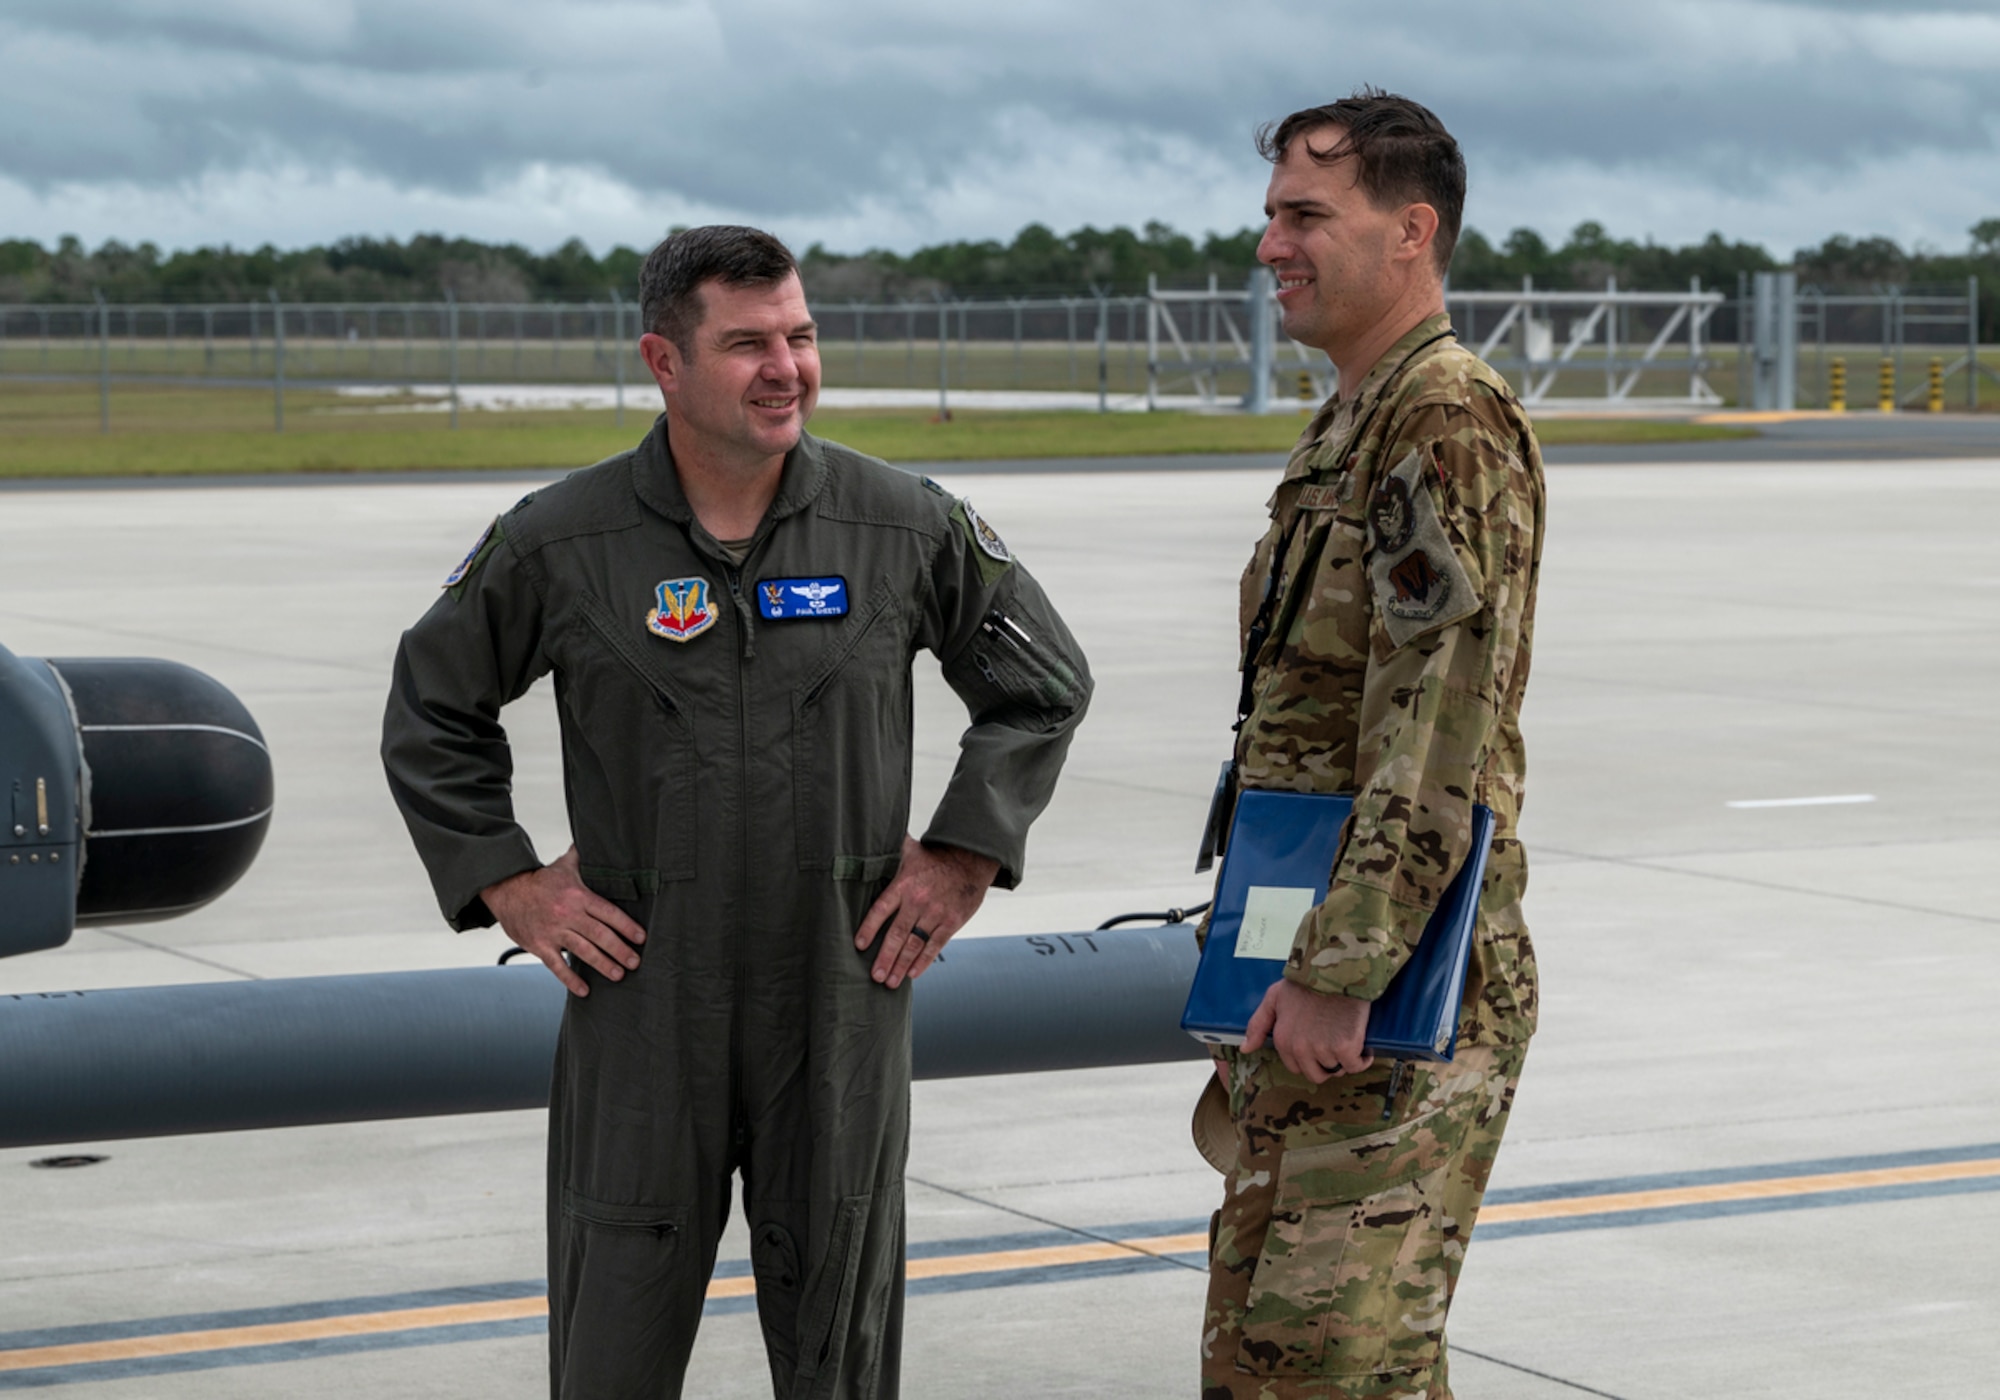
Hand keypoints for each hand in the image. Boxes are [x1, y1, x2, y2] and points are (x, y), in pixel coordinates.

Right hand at [483, 846, 646, 997]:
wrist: (507, 891)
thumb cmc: (541, 881)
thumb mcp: (564, 865)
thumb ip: (584, 857)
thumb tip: (601, 838)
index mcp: (578, 895)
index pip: (608, 912)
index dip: (626, 926)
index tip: (641, 938)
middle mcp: (567, 914)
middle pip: (599, 935)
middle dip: (620, 950)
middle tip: (635, 962)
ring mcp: (553, 932)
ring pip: (583, 951)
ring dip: (603, 965)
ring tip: (619, 975)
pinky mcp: (539, 945)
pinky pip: (557, 966)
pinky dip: (570, 979)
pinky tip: (585, 990)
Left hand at [853, 836, 999, 988]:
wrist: (970, 859)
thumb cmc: (936, 857)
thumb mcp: (910, 850)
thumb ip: (888, 852)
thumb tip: (867, 843)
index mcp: (904, 884)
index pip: (881, 909)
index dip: (869, 928)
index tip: (859, 945)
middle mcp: (918, 901)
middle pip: (897, 933)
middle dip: (885, 957)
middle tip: (875, 976)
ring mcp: (936, 913)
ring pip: (914, 944)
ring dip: (901, 965)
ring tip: (890, 982)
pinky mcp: (951, 922)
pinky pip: (935, 945)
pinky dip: (923, 961)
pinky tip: (912, 974)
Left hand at [1241, 978, 1373, 1082]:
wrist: (1335, 970)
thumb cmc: (1306, 982)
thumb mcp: (1274, 998)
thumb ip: (1258, 1024)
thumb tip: (1246, 1048)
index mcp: (1283, 1040)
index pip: (1296, 1066)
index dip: (1308, 1058)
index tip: (1318, 1044)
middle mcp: (1301, 1049)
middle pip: (1316, 1074)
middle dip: (1325, 1064)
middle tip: (1334, 1046)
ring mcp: (1323, 1050)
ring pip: (1336, 1070)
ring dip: (1343, 1060)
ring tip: (1347, 1040)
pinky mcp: (1346, 1047)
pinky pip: (1356, 1066)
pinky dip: (1362, 1060)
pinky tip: (1364, 1050)